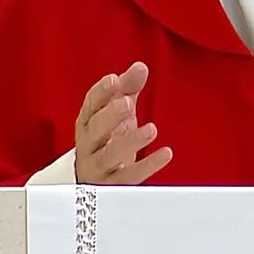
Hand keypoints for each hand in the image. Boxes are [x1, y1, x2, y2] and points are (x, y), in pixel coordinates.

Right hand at [74, 61, 172, 183]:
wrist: (93, 180)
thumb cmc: (107, 139)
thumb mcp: (117, 112)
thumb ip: (128, 89)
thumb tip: (140, 67)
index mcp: (88, 122)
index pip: (90, 105)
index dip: (101, 92)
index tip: (114, 80)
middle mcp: (89, 144)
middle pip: (95, 129)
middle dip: (109, 115)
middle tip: (126, 102)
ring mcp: (98, 167)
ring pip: (109, 156)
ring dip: (130, 141)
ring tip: (151, 129)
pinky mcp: (113, 186)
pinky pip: (128, 177)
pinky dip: (148, 166)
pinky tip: (166, 153)